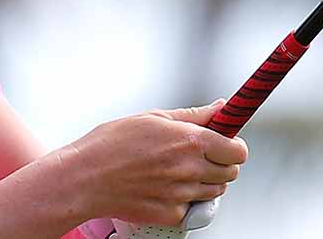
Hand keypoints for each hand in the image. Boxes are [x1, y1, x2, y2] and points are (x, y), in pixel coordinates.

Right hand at [52, 101, 249, 226]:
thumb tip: (223, 107)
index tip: (227, 144)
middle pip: (231, 173)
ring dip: (206, 183)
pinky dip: (185, 201)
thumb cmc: (113, 143)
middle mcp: (190, 169)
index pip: (237, 151)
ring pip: (215, 192)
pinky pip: (192, 209)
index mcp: (190, 141)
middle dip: (221, 164)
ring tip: (179, 172)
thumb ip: (194, 116)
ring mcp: (181, 195)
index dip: (235, 147)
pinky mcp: (171, 216)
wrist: (84, 179)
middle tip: (201, 157)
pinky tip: (165, 188)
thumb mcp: (153, 117)